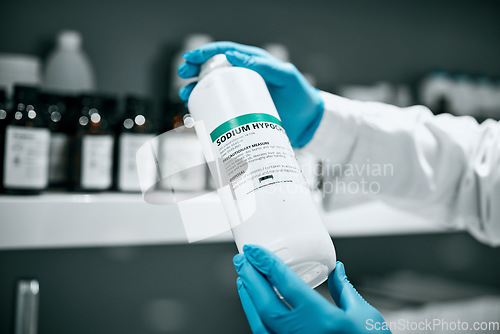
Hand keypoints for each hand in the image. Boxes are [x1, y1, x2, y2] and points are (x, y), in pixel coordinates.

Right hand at [177, 41, 323, 147]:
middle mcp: (242, 78)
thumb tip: (234, 55)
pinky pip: (218, 110)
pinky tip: (196, 113)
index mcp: (252, 64)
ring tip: (186, 93)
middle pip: (213, 70)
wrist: (308, 123)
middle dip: (194, 69)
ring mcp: (240, 97)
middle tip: (184, 74)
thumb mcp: (285, 77)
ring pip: (212, 90)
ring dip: (195, 90)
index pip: (224, 53)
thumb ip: (265, 65)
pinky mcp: (240, 114)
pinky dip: (205, 110)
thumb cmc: (299, 96)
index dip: (205, 52)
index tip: (191, 57)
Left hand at [233, 245, 390, 333]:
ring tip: (243, 278)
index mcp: (322, 319)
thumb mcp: (364, 315)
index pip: (286, 284)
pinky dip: (255, 317)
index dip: (266, 263)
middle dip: (250, 278)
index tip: (254, 250)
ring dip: (248, 298)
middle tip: (241, 259)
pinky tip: (254, 305)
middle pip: (265, 303)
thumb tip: (337, 269)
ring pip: (259, 323)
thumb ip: (345, 290)